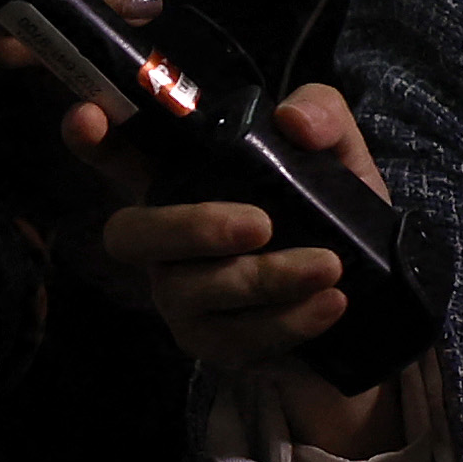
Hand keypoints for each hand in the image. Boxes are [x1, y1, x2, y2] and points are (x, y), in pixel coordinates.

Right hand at [98, 80, 407, 452]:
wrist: (374, 309)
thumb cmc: (336, 221)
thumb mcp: (342, 155)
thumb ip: (322, 115)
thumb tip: (292, 121)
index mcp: (184, 182)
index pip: (119, 156)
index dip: (93, 138)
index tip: (88, 118)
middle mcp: (166, 241)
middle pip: (129, 234)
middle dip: (190, 228)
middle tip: (261, 225)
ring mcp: (181, 297)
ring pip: (191, 289)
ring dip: (265, 278)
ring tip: (328, 266)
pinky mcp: (212, 346)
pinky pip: (234, 337)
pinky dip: (286, 320)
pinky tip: (330, 304)